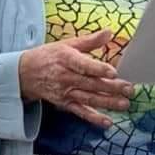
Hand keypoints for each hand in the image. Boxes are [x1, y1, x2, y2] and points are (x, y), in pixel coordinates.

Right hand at [18, 28, 134, 131]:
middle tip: (129, 89)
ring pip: (89, 99)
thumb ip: (90, 41)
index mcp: (67, 59)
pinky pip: (81, 112)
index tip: (113, 72)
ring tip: (124, 104)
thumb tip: (109, 32)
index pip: (84, 65)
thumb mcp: (67, 44)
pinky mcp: (65, 104)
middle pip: (91, 84)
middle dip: (111, 88)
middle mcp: (66, 77)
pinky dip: (93, 118)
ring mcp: (66, 92)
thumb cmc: (49, 56)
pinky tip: (107, 122)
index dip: (99, 69)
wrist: (26, 74)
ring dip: (107, 103)